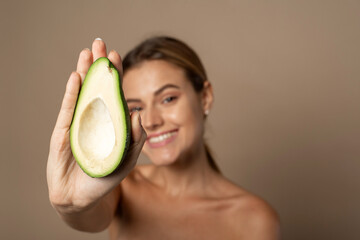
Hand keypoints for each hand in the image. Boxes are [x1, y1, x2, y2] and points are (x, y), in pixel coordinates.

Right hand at [47, 39, 145, 212]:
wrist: (81, 198)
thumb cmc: (105, 177)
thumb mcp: (126, 159)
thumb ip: (136, 138)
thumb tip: (139, 114)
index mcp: (111, 122)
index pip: (114, 93)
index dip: (115, 75)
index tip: (117, 56)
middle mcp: (95, 118)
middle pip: (97, 87)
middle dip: (99, 66)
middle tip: (99, 43)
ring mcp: (78, 123)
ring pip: (82, 93)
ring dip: (84, 72)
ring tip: (87, 53)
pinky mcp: (64, 132)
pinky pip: (69, 110)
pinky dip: (72, 93)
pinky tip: (76, 77)